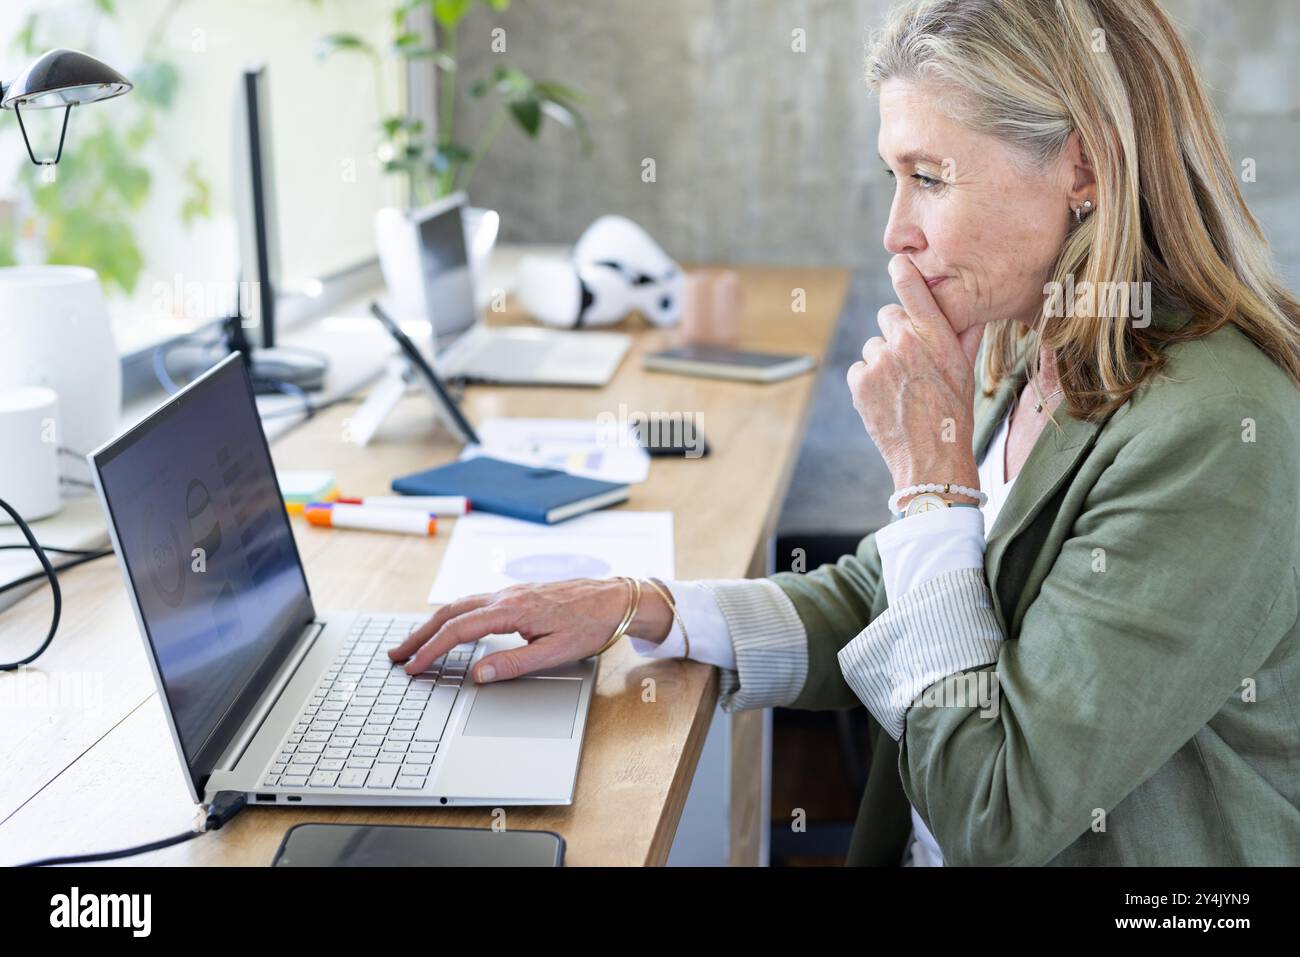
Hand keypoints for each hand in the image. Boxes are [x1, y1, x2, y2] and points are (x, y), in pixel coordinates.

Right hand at [387, 578, 674, 683]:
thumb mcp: (557, 652)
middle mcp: (506, 596)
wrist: (618, 598)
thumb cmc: (593, 624)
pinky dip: (453, 616)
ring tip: (414, 643)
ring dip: (433, 624)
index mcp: (513, 610)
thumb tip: (478, 674)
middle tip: (396, 655)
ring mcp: (510, 592)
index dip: (432, 650)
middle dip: (420, 634)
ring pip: (460, 605)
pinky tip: (449, 627)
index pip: (459, 630)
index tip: (413, 667)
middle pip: (450, 613)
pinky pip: (475, 602)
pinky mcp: (517, 594)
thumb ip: (515, 663)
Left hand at [847, 255, 983, 499]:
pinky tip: (886, 400)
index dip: (903, 271)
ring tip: (901, 389)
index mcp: (935, 335)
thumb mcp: (966, 369)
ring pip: (874, 346)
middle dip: (897, 334)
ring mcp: (880, 360)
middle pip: (889, 316)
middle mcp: (905, 342)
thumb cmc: (954, 413)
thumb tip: (970, 307)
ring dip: (883, 362)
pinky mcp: (859, 381)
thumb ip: (964, 334)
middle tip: (911, 364)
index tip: (898, 262)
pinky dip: (867, 382)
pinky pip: (859, 369)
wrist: (931, 456)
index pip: (913, 288)